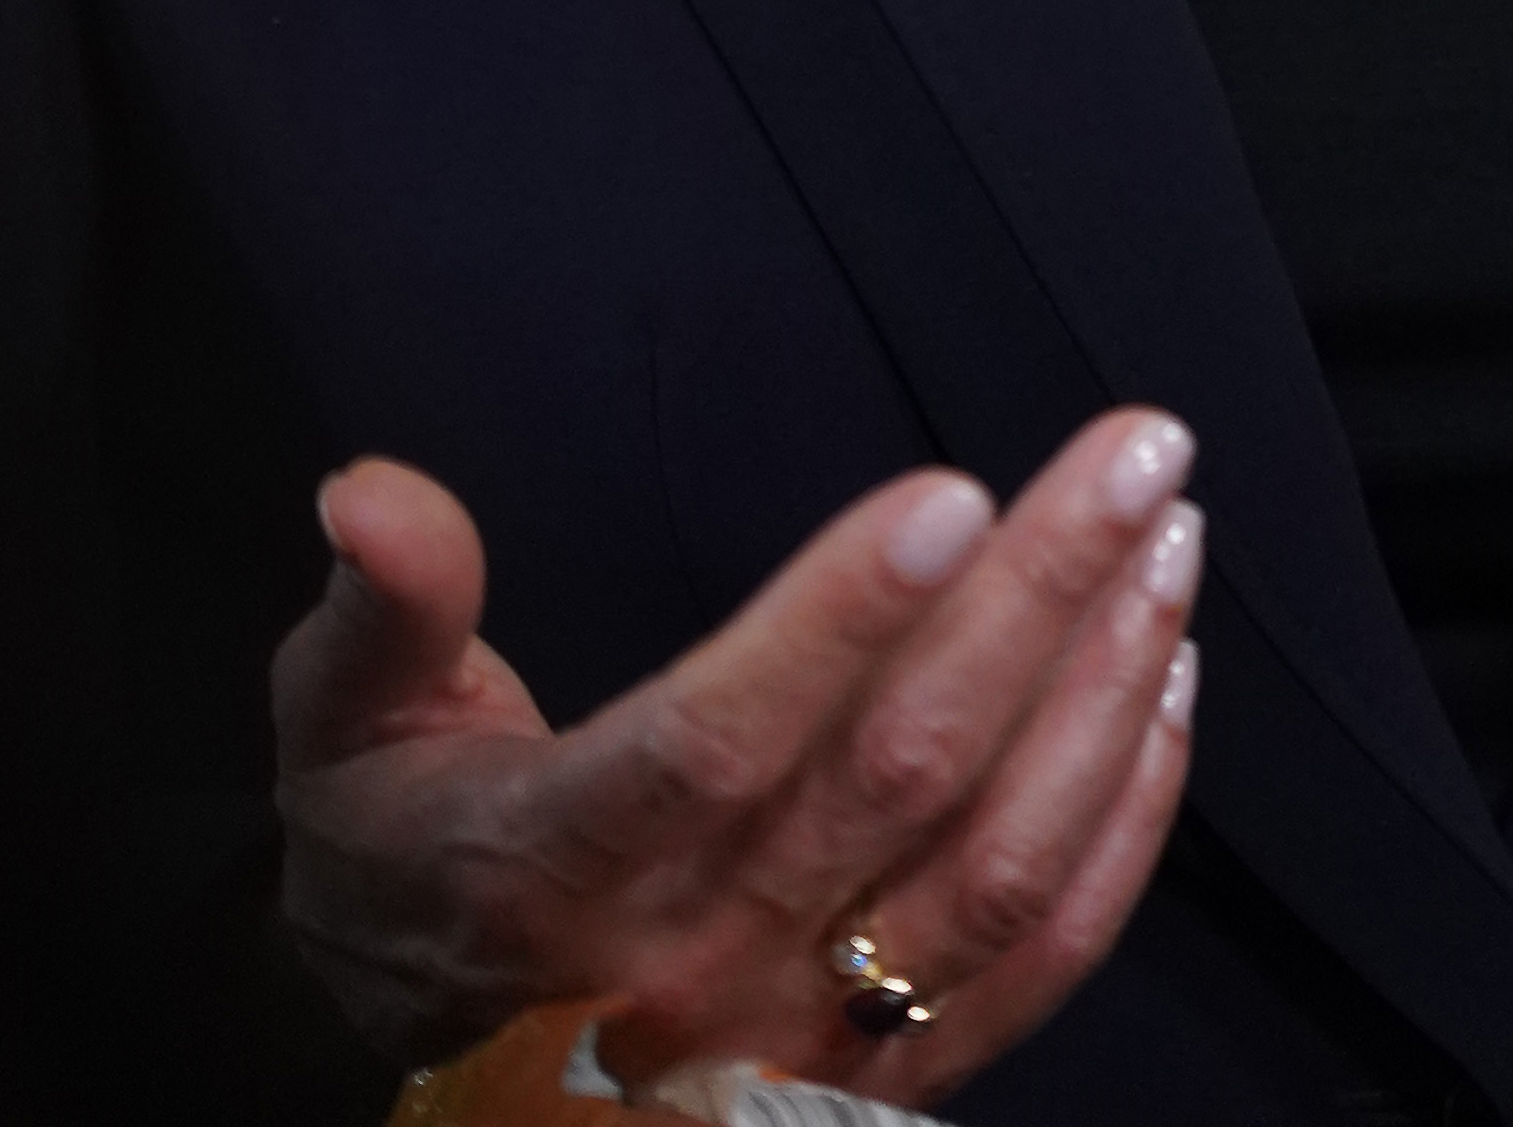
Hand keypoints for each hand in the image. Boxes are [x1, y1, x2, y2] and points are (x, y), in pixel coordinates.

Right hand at [271, 408, 1202, 1103]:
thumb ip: (380, 612)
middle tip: (1138, 450)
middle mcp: (697, 963)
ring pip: (989, 871)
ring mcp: (803, 1032)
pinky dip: (1121, 834)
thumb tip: (368, 491)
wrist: (443, 1089)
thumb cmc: (401, 868)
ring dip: (1100, 698)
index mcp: (559, 865)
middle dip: (1036, 599)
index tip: (951, 491)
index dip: (836, 622)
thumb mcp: (343, 734)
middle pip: (896, 779)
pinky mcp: (879, 1073)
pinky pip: (1033, 967)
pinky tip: (1169, 689)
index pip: (716, 744)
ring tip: (1168, 540)